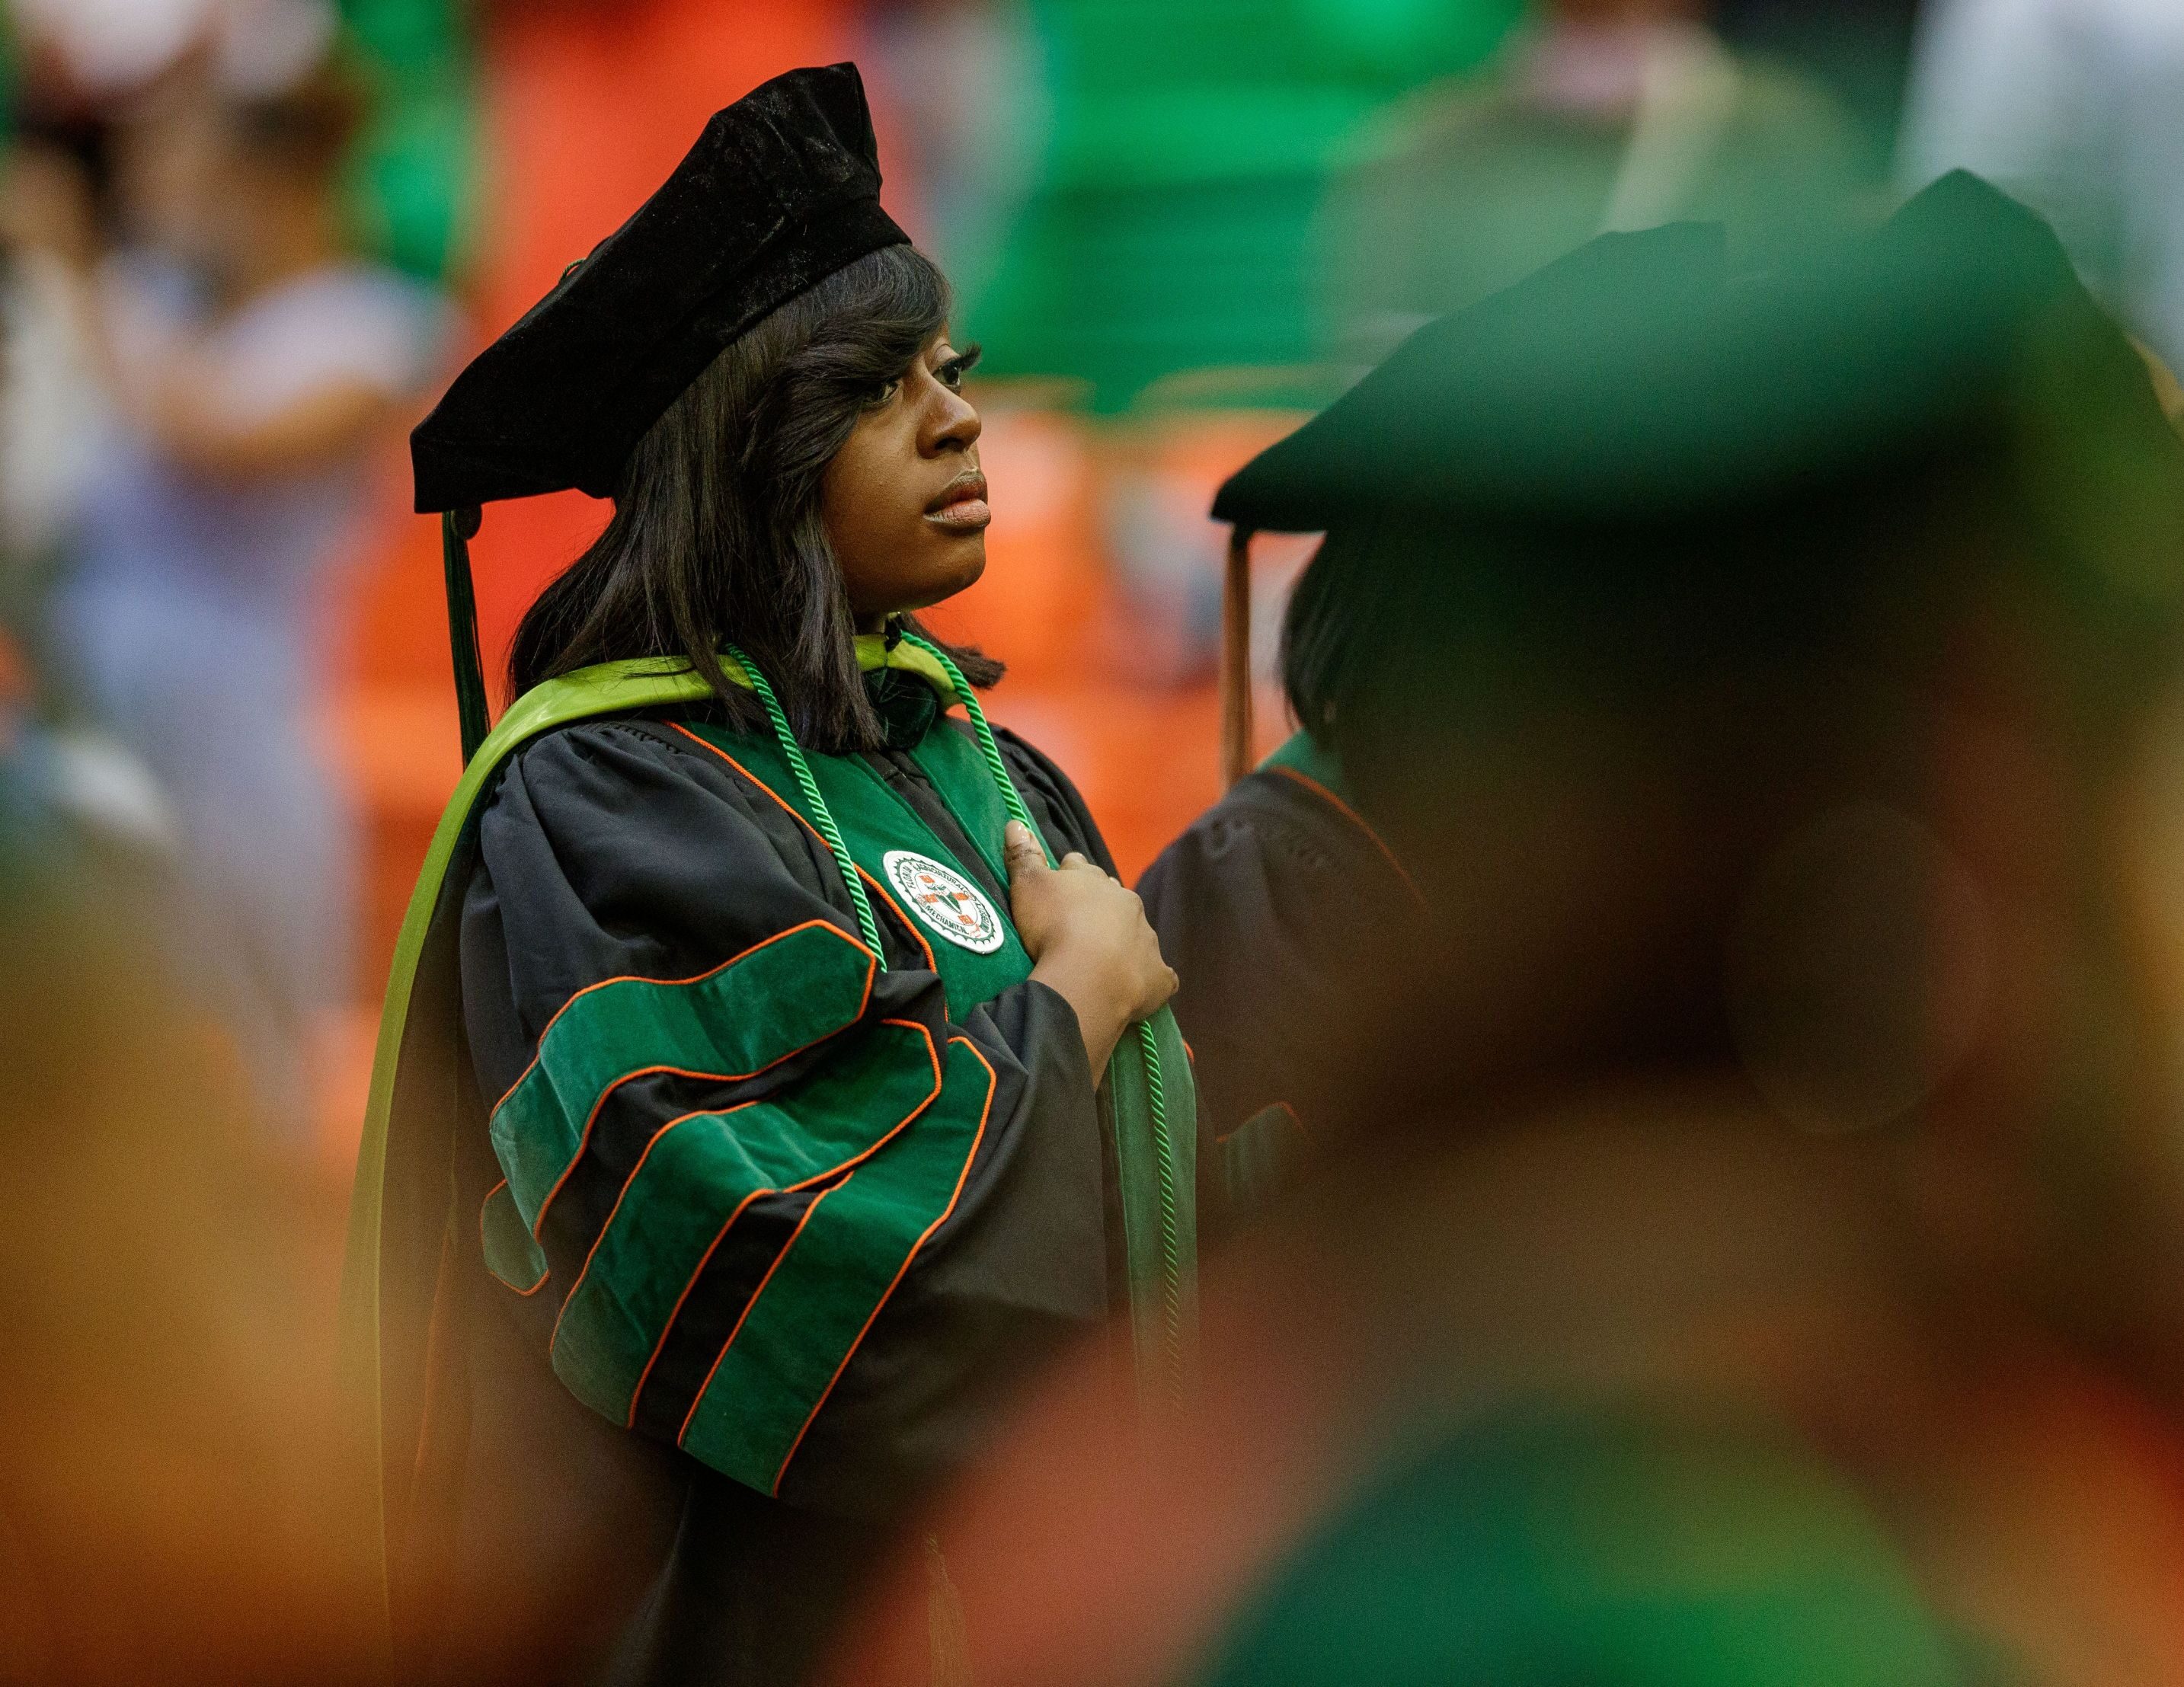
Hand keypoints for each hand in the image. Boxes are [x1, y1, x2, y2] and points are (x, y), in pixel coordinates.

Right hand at [1005, 820, 1177, 1077]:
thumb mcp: (1028, 886)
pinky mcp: (1158, 975)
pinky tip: (1142, 987)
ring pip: (1138, 933)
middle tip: (1081, 925)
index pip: (1081, 868)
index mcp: (1095, 881)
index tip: (1058, 885)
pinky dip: (1151, 979)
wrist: (1086, 976)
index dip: (1068, 876)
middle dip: (1101, 906)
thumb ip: (1023, 856)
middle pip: (1113, 898)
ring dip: (1125, 941)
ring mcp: (1147, 939)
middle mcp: (1127, 903)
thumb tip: (1016, 822)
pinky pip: (1160, 975)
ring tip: (1106, 959)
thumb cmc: (1053, 926)